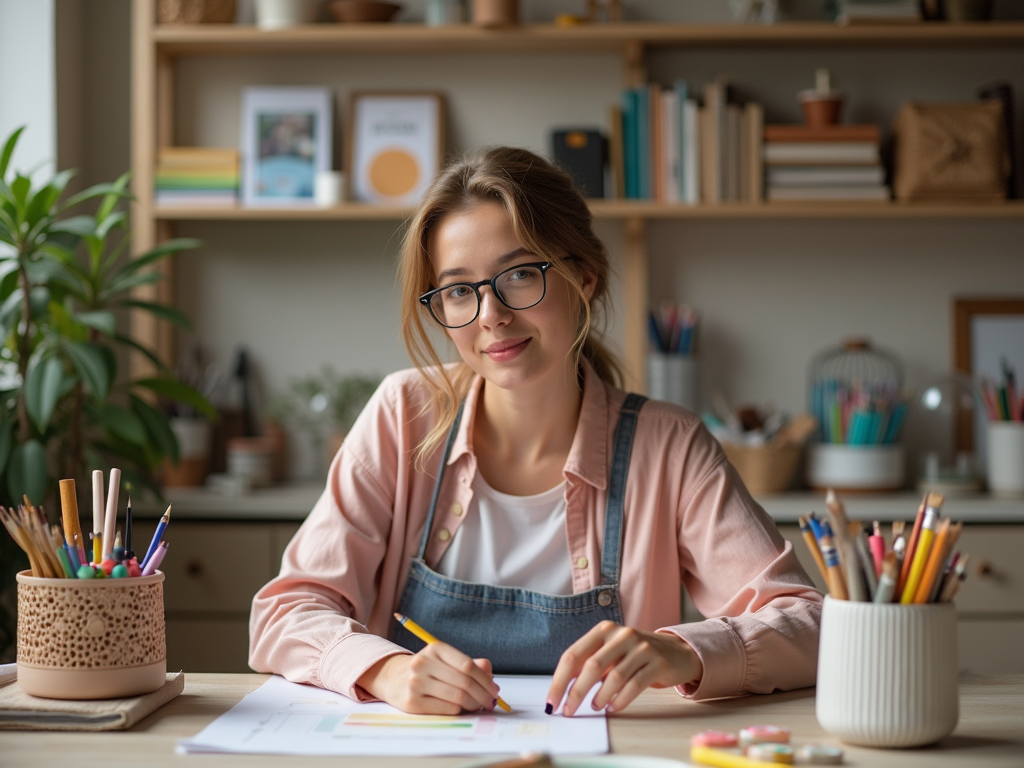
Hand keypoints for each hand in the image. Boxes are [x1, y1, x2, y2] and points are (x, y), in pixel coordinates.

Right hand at [357, 643, 499, 714]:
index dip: (485, 680)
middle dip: (483, 695)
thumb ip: (471, 665)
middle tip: (491, 702)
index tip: (494, 690)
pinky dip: (460, 711)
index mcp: (436, 649)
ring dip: (474, 705)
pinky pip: (446, 709)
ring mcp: (416, 683)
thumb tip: (492, 679)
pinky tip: (462, 709)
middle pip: (464, 682)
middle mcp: (423, 663)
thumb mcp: (447, 661)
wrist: (393, 678)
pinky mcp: (411, 702)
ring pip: (457, 697)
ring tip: (478, 706)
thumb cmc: (428, 670)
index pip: (468, 665)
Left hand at [547, 621, 702, 715]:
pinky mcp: (658, 662)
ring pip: (613, 677)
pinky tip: (612, 708)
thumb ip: (589, 664)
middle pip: (591, 666)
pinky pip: (634, 685)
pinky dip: (620, 700)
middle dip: (576, 693)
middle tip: (568, 711)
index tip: (551, 702)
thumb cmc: (635, 655)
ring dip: (599, 697)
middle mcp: (621, 634)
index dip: (559, 681)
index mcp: (604, 630)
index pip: (573, 655)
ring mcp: (642, 647)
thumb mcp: (610, 653)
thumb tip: (563, 689)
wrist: (676, 652)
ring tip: (595, 707)